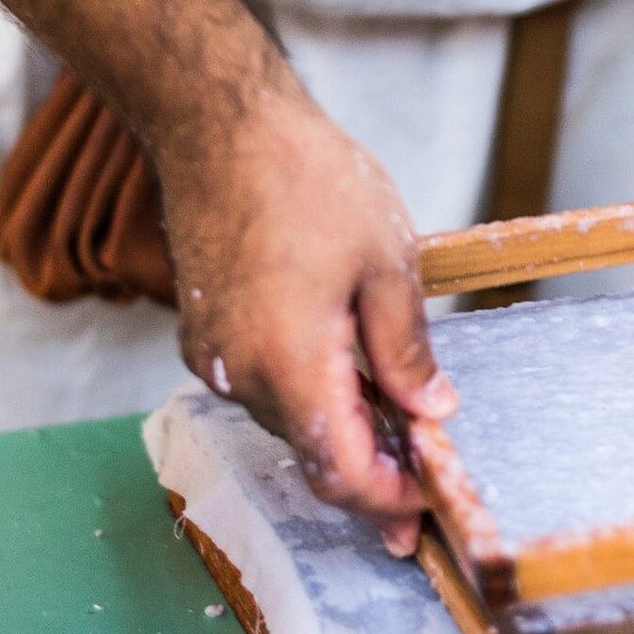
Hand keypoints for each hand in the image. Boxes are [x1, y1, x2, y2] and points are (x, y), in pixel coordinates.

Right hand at [157, 92, 455, 556]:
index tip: (426, 507)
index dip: (389, 501)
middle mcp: (242, 374)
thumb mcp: (388, 265)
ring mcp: (214, 356)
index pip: (341, 472)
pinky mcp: (203, 333)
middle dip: (371, 472)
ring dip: (339, 431)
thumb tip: (430, 410)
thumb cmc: (307, 180)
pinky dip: (306, 394)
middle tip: (422, 474)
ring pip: (286, 422)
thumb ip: (407, 351)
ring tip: (397, 417)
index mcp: (292, 365)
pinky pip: (262, 386)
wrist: (220, 127)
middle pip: (312, 456)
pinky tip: (347, 372)